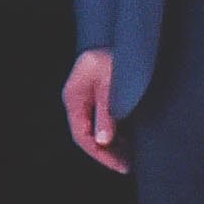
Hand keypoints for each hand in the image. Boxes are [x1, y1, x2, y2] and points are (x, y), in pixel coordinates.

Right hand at [64, 49, 125, 169]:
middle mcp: (79, 99)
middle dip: (107, 152)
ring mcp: (88, 97)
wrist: (126, 37)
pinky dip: (116, 133)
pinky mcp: (100, 95)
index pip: (81, 135)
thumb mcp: (111, 85)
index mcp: (74, 97)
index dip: (99, 153)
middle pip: (88, 134)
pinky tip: (128, 141)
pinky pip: (104, 120)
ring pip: (96, 129)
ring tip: (129, 157)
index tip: (118, 165)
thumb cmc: (115, 55)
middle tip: (126, 166)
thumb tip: (103, 140)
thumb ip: (106, 112)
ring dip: (112, 144)